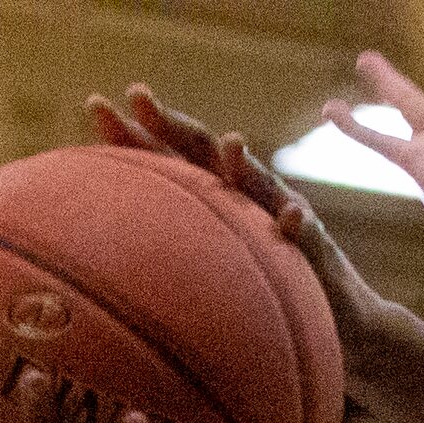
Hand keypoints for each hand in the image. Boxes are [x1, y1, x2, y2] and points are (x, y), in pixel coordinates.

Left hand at [87, 85, 403, 392]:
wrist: (331, 326)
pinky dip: (299, 226)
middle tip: (136, 95)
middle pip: (202, 154)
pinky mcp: (315, 252)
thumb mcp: (199, 283)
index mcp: (209, 203)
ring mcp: (279, 220)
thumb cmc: (254, 306)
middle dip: (171, 123)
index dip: (132, 134)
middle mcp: (242, 200)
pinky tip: (294, 217)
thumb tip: (92, 268)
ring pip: (258, 186)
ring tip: (230, 143)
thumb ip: (161, 265)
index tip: (95, 108)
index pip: (166, 160)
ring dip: (244, 166)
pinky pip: (308, 238)